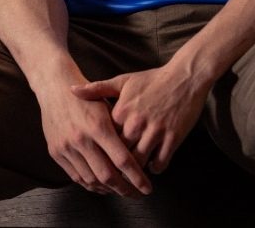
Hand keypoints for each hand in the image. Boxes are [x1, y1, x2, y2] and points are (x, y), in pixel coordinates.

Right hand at [37, 82, 152, 196]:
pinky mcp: (55, 151)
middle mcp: (81, 138)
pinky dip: (91, 185)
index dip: (137, 178)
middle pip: (107, 176)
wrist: (54, 86)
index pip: (122, 160)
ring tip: (119, 189)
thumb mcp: (107, 106)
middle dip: (125, 190)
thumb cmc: (86, 96)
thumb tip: (137, 157)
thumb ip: (119, 131)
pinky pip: (76, 177)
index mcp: (98, 126)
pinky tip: (101, 185)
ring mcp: (66, 146)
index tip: (147, 188)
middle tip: (136, 193)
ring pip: (91, 180)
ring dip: (108, 189)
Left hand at [72, 65, 209, 173]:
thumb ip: (97, 89)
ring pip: (139, 162)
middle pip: (120, 154)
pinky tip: (152, 167)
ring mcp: (155, 131)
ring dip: (135, 172)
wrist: (183, 77)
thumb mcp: (122, 81)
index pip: (104, 138)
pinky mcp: (173, 138)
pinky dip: (155, 168)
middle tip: (113, 177)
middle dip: (115, 167)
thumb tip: (71, 90)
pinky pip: (161, 162)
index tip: (98, 158)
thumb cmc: (151, 80)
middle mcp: (136, 122)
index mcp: (121, 110)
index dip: (101, 150)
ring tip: (131, 177)